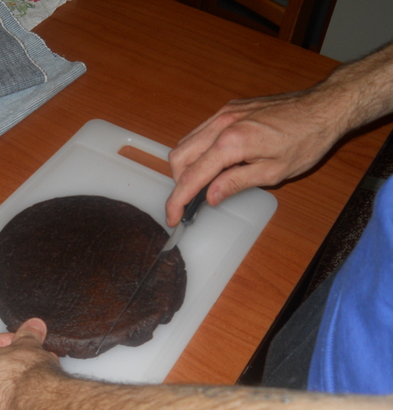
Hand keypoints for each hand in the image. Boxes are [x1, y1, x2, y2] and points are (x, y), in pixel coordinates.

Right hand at [165, 88, 348, 225]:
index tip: (172, 218)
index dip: (177, 200)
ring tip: (202, 184)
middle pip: (179, 157)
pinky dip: (198, 150)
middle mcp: (221, 124)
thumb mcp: (274, 172)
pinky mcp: (228, 109)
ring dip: (186, 166)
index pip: (192, 176)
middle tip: (190, 201)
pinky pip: (200, 131)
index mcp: (231, 143)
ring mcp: (223, 113)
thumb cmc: (306, 141)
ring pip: (186, 142)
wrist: (324, 106)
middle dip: (179, 182)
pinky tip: (214, 163)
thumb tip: (209, 196)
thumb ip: (236, 183)